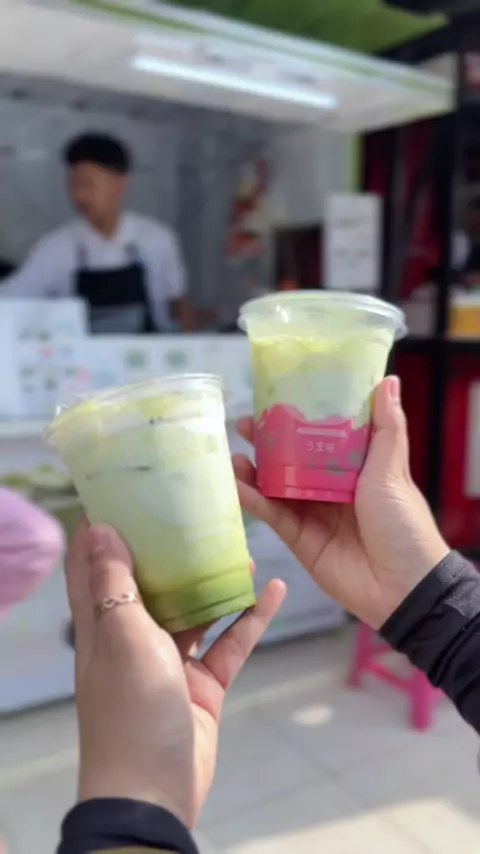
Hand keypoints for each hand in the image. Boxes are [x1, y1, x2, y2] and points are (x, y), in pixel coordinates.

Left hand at [66, 519, 284, 827]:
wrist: (156, 791)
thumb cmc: (131, 709)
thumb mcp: (121, 639)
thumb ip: (115, 585)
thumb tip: (101, 529)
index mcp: (102, 624)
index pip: (93, 566)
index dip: (103, 530)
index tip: (126, 491)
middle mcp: (133, 636)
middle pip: (150, 582)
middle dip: (170, 548)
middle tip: (195, 508)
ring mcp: (170, 660)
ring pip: (195, 608)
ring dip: (216, 580)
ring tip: (241, 545)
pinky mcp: (202, 682)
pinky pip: (229, 642)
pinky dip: (250, 619)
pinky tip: (274, 591)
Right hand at [234, 376, 447, 629]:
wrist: (403, 586)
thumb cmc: (403, 523)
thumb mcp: (393, 469)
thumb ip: (386, 428)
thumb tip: (388, 379)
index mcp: (356, 468)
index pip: (321, 436)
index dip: (299, 419)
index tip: (275, 400)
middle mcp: (331, 487)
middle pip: (292, 460)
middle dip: (268, 442)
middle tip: (243, 424)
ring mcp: (313, 513)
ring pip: (276, 486)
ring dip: (254, 470)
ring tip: (233, 453)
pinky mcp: (299, 539)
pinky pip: (272, 514)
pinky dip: (253, 500)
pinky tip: (236, 484)